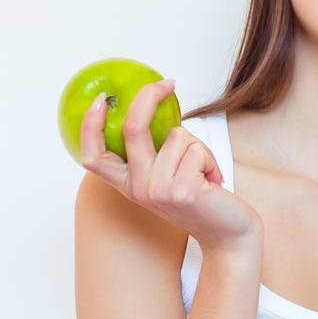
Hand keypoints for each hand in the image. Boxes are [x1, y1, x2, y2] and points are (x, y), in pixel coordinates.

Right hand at [79, 79, 262, 253]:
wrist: (228, 235)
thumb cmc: (202, 200)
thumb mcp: (169, 177)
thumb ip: (156, 153)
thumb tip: (152, 105)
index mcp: (128, 185)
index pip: (93, 157)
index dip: (89, 127)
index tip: (99, 100)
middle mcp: (137, 189)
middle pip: (132, 128)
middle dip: (148, 97)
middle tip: (168, 84)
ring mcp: (158, 190)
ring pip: (177, 136)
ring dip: (199, 146)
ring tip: (205, 172)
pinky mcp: (182, 190)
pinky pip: (197, 149)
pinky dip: (211, 159)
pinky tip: (213, 181)